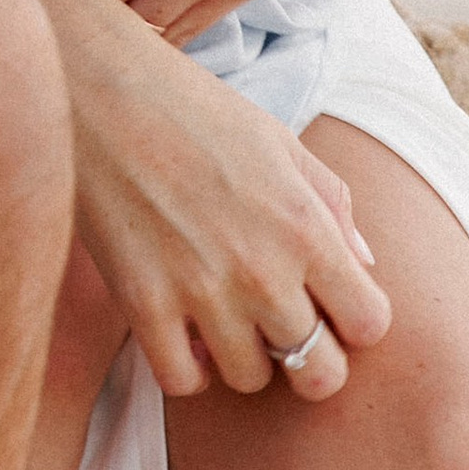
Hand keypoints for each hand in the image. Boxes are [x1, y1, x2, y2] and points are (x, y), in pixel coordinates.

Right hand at [53, 0, 390, 401]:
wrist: (99, 88)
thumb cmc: (192, 107)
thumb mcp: (278, 140)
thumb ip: (331, 204)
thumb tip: (364, 265)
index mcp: (305, 225)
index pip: (369, 323)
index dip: (355, 322)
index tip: (330, 307)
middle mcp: (262, 269)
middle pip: (319, 373)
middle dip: (311, 359)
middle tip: (283, 329)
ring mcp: (201, 292)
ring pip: (251, 380)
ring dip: (245, 356)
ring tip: (225, 315)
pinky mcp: (142, 304)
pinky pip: (182, 381)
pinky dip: (187, 366)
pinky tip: (183, 328)